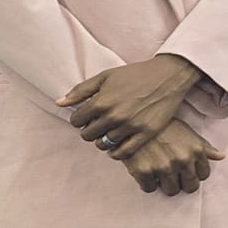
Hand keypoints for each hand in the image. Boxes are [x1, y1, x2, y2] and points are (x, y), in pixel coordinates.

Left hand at [61, 54, 200, 158]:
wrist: (168, 76)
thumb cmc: (135, 74)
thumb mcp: (105, 77)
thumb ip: (80, 90)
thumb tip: (59, 103)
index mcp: (101, 102)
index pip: (76, 121)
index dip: (79, 118)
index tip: (87, 115)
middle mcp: (114, 116)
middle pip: (87, 135)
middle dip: (89, 129)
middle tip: (98, 123)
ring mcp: (130, 126)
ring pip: (103, 144)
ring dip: (102, 140)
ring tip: (109, 132)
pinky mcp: (145, 134)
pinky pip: (123, 152)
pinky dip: (116, 152)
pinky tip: (117, 144)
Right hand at [124, 119, 223, 195]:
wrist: (134, 119)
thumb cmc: (162, 125)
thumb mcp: (187, 132)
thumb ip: (203, 147)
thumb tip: (221, 156)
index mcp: (196, 151)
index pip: (203, 175)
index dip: (195, 173)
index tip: (187, 171)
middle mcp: (182, 160)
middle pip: (190, 187)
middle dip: (183, 182)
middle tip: (174, 175)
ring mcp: (163, 167)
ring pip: (171, 191)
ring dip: (166, 184)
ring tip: (160, 172)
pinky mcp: (144, 172)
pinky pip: (150, 188)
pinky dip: (147, 182)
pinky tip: (146, 170)